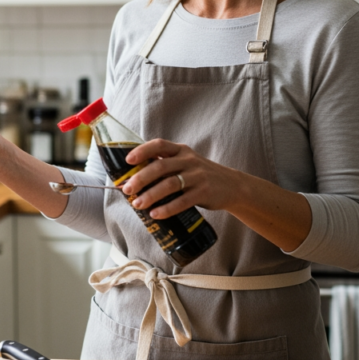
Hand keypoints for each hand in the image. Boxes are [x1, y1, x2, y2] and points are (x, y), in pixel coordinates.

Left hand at [119, 139, 236, 218]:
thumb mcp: (186, 163)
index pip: (159, 145)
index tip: (128, 161)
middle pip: (160, 167)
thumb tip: (134, 177)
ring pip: (169, 184)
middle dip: (141, 179)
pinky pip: (182, 201)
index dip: (142, 151)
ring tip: (137, 204)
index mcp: (181, 150)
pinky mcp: (204, 192)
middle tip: (127, 190)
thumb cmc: (200, 175)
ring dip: (150, 195)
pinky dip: (167, 208)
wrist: (232, 185)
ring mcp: (197, 176)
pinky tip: (155, 214)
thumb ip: (166, 165)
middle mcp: (189, 160)